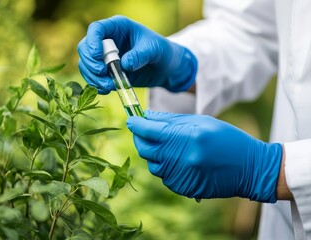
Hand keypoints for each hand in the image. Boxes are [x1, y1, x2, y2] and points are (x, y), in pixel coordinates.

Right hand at [78, 15, 196, 93]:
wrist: (165, 68)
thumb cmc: (161, 51)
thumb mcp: (155, 50)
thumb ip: (141, 55)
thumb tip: (124, 64)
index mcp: (118, 27)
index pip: (96, 29)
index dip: (92, 42)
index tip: (98, 56)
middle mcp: (107, 40)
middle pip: (85, 48)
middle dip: (90, 63)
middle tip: (103, 73)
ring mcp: (104, 57)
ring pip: (86, 65)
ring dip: (93, 77)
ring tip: (109, 86)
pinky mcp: (106, 72)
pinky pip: (93, 78)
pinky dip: (97, 85)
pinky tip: (108, 90)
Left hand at [126, 110, 282, 202]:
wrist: (250, 168)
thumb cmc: (227, 139)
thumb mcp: (202, 121)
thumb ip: (172, 120)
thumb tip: (147, 116)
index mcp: (187, 137)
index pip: (150, 130)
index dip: (136, 124)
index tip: (131, 119)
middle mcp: (182, 158)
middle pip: (146, 149)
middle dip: (140, 138)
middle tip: (143, 131)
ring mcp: (182, 176)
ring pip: (153, 165)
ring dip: (153, 154)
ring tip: (164, 146)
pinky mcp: (184, 188)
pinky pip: (164, 177)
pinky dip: (164, 167)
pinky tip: (176, 159)